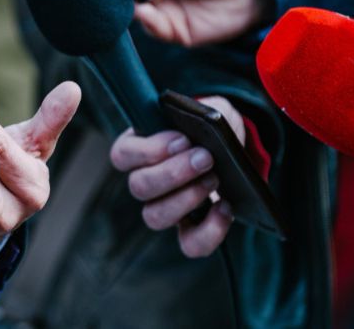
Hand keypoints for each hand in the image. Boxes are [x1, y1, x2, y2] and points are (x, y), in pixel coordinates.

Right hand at [110, 96, 242, 257]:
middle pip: (139, 187)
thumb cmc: (210, 126)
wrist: (231, 149)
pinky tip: (226, 208)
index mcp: (137, 149)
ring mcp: (163, 208)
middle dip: (173, 173)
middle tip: (205, 158)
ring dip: (186, 199)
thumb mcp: (207, 110)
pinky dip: (209, 231)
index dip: (149, 150)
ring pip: (155, 217)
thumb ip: (203, 112)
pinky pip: (190, 244)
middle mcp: (143, 182)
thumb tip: (207, 123)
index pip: (122, 155)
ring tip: (214, 180)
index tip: (182, 139)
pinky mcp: (188, 229)